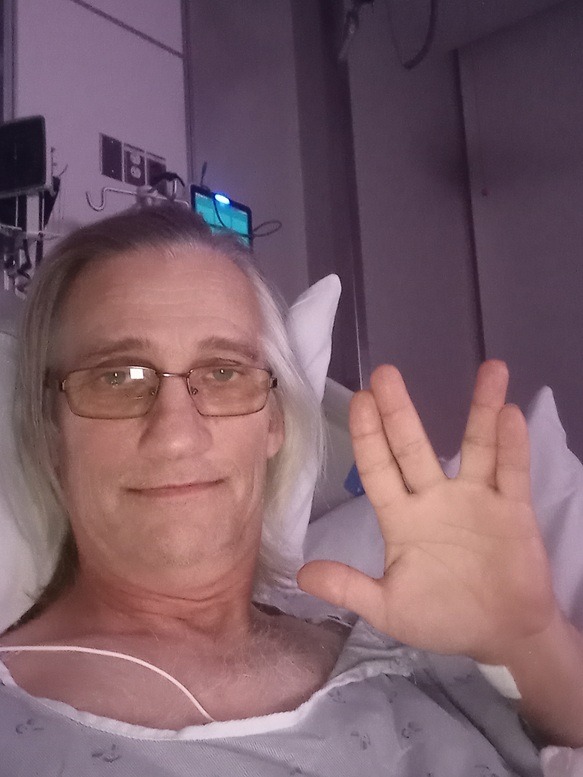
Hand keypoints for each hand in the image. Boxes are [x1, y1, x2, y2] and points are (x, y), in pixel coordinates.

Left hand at [298, 361, 557, 663]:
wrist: (503, 637)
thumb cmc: (443, 618)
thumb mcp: (389, 609)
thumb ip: (349, 588)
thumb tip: (301, 575)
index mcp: (401, 518)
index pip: (378, 468)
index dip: (368, 435)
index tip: (359, 399)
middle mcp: (434, 498)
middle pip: (413, 446)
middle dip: (399, 411)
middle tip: (385, 373)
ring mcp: (475, 498)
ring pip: (475, 445)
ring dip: (480, 409)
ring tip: (489, 369)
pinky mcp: (512, 508)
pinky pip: (512, 471)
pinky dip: (512, 445)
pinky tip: (510, 414)